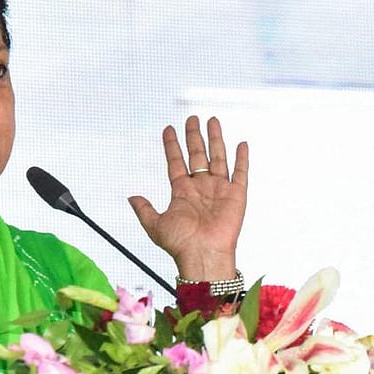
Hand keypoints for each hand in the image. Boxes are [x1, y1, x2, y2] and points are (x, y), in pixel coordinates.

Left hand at [127, 115, 247, 280]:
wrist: (203, 255)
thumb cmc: (180, 244)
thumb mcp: (155, 225)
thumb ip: (144, 209)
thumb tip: (131, 197)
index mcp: (182, 192)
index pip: (176, 162)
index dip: (172, 146)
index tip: (168, 129)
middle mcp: (200, 188)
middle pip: (196, 155)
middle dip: (193, 136)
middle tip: (191, 118)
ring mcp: (219, 190)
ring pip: (218, 157)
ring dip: (215, 139)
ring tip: (212, 121)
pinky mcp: (236, 195)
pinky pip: (240, 173)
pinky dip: (242, 158)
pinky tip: (241, 144)